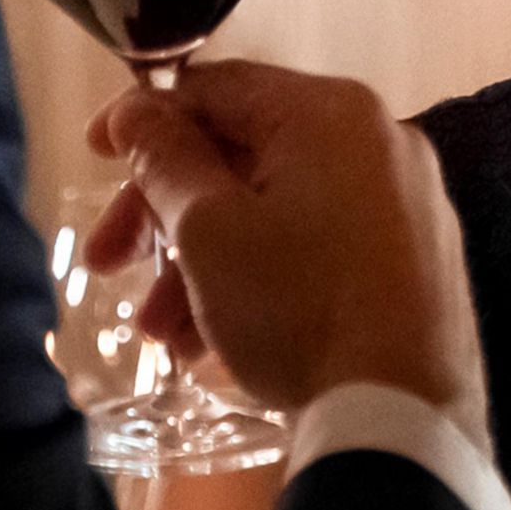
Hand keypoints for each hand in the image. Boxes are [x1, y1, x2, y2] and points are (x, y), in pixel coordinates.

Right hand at [84, 59, 487, 447]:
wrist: (404, 420)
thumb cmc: (298, 309)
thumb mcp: (208, 231)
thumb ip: (164, 159)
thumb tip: (137, 110)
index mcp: (331, 112)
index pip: (215, 88)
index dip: (144, 120)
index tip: (96, 155)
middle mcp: (379, 141)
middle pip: (243, 156)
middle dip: (165, 215)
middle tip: (106, 264)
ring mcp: (405, 203)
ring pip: (276, 210)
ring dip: (203, 261)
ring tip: (160, 334)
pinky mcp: (414, 262)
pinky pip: (317, 246)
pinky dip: (259, 278)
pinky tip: (211, 341)